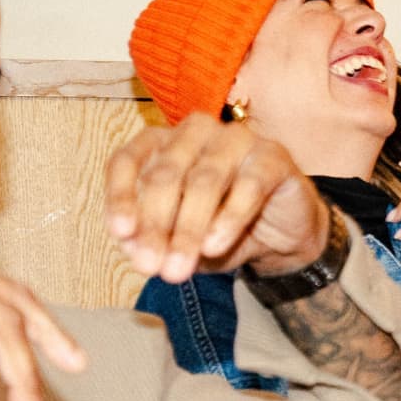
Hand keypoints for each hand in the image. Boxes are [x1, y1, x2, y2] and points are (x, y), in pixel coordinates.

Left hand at [104, 114, 330, 283]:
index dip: (121, 196)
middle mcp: (196, 133)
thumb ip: (151, 240)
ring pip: (205, 179)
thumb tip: (130, 247)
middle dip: (156, 224)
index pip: (129, 159)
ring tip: (180, 268)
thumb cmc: (219, 232)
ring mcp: (237, 139)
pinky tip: (215, 245)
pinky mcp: (273, 157)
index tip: (121, 234)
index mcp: (162, 144)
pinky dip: (229, 218)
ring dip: (189, 228)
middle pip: (166, 173)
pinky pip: (249, 185)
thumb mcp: (176, 242)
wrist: (280, 241)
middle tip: (151, 266)